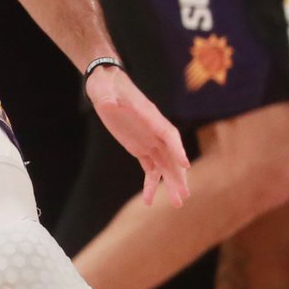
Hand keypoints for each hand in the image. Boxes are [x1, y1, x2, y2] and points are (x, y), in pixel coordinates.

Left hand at [85, 64, 189, 207]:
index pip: (169, 135)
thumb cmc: (107, 84)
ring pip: (164, 165)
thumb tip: (108, 104)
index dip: (177, 149)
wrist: (106, 84)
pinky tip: (148, 200)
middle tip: (184, 196)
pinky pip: (150, 168)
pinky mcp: (140, 147)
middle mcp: (154, 130)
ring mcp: (149, 139)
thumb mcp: (104, 90)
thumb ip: (107, 99)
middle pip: (171, 155)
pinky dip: (151, 183)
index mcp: (150, 116)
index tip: (185, 165)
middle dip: (178, 176)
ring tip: (176, 204)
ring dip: (170, 184)